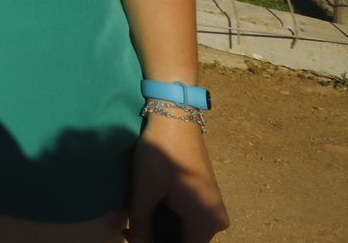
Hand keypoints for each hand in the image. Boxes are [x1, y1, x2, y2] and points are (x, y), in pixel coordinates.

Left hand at [127, 113, 229, 241]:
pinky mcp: (208, 198)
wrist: (176, 119)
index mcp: (205, 223)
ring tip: (136, 222)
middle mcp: (216, 221)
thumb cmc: (160, 154)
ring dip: (162, 230)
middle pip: (186, 242)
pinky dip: (170, 220)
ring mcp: (214, 209)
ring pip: (187, 232)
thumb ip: (141, 226)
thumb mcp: (144, 192)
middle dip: (157, 239)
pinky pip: (190, 220)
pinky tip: (149, 212)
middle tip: (130, 231)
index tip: (134, 238)